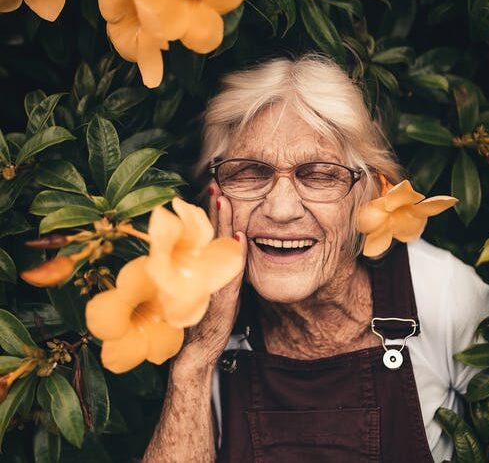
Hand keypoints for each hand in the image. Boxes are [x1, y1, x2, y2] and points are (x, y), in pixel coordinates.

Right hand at [176, 182, 247, 370]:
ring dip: (222, 224)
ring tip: (224, 201)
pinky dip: (236, 254)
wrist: (196, 353)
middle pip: (211, 236)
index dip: (211, 215)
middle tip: (216, 187)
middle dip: (214, 211)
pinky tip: (240, 238)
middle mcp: (205, 273)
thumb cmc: (202, 322)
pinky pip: (231, 271)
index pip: (208, 236)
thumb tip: (233, 249)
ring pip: (218, 248)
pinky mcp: (223, 298)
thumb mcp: (210, 293)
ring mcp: (212, 284)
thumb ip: (220, 272)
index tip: (215, 194)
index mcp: (203, 270)